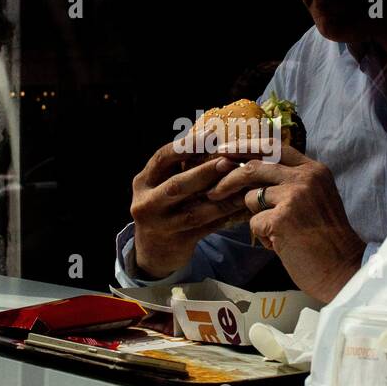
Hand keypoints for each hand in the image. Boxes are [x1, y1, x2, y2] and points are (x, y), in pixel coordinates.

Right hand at [130, 141, 243, 278]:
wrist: (153, 252)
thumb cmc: (163, 206)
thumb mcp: (160, 185)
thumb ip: (179, 166)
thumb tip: (213, 135)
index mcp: (143, 182)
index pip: (162, 158)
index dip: (187, 145)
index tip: (210, 133)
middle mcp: (146, 203)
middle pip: (176, 186)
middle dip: (204, 172)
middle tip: (228, 161)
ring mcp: (161, 226)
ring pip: (195, 212)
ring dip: (222, 198)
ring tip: (243, 186)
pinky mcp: (179, 242)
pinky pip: (207, 228)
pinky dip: (226, 217)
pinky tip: (242, 207)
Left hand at [205, 143, 364, 302]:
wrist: (342, 269)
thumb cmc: (325, 238)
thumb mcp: (314, 198)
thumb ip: (289, 181)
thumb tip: (247, 170)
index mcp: (314, 169)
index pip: (273, 146)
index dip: (245, 146)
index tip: (224, 150)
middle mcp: (305, 177)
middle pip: (254, 167)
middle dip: (228, 178)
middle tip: (213, 191)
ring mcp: (294, 196)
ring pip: (251, 197)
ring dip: (256, 216)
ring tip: (277, 232)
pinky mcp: (282, 218)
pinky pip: (254, 222)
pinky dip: (262, 237)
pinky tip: (281, 245)